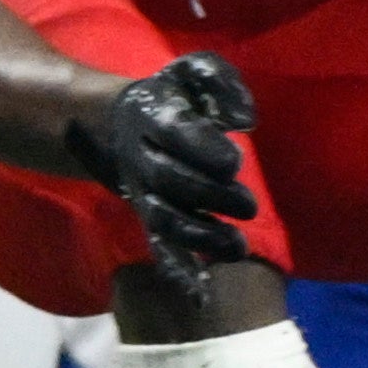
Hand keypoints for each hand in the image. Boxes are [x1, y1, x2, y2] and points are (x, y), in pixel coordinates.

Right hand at [63, 55, 260, 270]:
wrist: (119, 123)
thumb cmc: (172, 96)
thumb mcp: (192, 72)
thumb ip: (219, 82)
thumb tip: (245, 119)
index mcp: (153, 115)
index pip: (176, 131)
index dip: (203, 148)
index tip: (234, 160)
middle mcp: (144, 157)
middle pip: (171, 179)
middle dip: (211, 196)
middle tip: (248, 206)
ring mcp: (146, 191)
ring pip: (165, 219)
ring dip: (200, 238)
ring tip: (237, 249)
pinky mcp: (151, 216)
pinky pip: (160, 244)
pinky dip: (177, 270)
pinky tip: (199, 295)